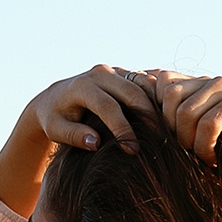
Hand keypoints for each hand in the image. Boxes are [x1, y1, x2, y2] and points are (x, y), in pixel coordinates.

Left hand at [0, 65, 158, 216]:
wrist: (55, 98)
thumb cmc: (54, 118)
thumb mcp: (56, 129)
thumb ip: (74, 135)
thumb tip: (96, 143)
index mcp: (83, 87)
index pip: (108, 107)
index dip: (123, 129)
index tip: (133, 150)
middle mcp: (100, 73)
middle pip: (131, 92)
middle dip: (147, 117)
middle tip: (160, 141)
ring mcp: (114, 70)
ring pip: (142, 84)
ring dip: (156, 106)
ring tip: (167, 130)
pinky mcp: (123, 73)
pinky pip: (145, 82)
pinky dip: (156, 97)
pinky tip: (165, 117)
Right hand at [143, 70, 221, 163]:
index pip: (209, 124)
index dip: (203, 148)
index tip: (210, 161)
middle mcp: (220, 84)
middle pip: (186, 113)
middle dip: (185, 140)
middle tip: (195, 152)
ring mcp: (204, 78)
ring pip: (172, 96)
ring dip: (170, 122)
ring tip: (184, 137)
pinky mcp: (191, 78)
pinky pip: (166, 81)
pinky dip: (161, 99)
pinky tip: (173, 119)